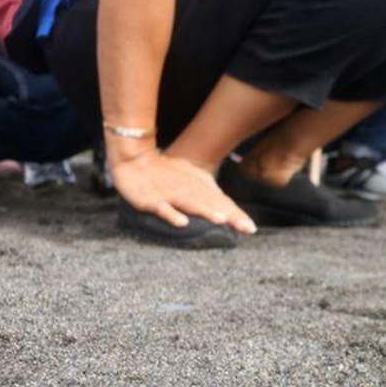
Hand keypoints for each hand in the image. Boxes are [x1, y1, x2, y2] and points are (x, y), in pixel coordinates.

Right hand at [110, 146, 256, 233]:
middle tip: (247, 228)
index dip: (237, 214)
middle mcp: (189, 189)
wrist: (134, 157)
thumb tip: (229, 210)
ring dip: (206, 211)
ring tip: (222, 220)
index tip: (251, 228)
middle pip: (212, 203)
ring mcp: (170, 193)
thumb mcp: (191, 179)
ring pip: (191, 203)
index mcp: (199, 185)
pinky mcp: (151, 198)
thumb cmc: (166, 172)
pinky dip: (171, 214)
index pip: (222, 202)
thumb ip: (209, 194)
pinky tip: (182, 223)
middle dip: (231, 216)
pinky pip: (162, 207)